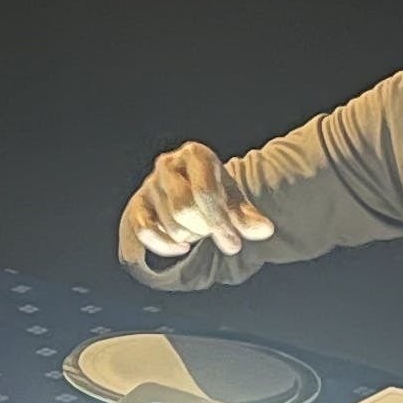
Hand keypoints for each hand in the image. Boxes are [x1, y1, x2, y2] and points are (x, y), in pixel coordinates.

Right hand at [122, 142, 273, 269]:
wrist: (188, 190)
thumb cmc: (214, 194)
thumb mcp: (234, 201)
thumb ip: (248, 217)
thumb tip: (264, 230)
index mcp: (196, 155)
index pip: (205, 192)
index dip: (220, 223)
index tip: (234, 245)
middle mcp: (168, 164)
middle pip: (183, 210)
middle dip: (203, 229)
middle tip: (213, 231)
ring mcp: (149, 184)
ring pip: (170, 225)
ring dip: (190, 237)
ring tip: (198, 229)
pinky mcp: (137, 205)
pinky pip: (145, 232)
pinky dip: (165, 246)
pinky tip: (181, 247)